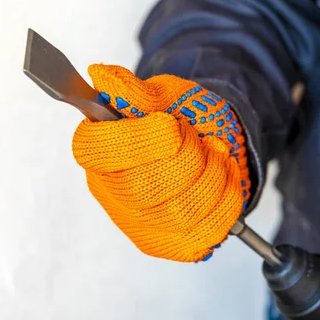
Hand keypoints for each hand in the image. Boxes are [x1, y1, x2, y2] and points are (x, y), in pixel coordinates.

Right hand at [71, 65, 250, 261]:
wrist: (215, 144)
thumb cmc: (184, 119)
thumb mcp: (164, 96)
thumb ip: (136, 91)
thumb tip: (101, 76)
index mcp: (100, 153)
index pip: (94, 151)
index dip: (136, 139)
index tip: (169, 125)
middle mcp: (113, 192)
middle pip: (140, 188)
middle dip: (186, 158)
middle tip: (200, 140)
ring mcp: (140, 223)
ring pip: (177, 213)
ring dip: (211, 177)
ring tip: (216, 157)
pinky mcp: (171, 244)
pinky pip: (204, 232)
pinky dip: (225, 202)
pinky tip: (223, 181)